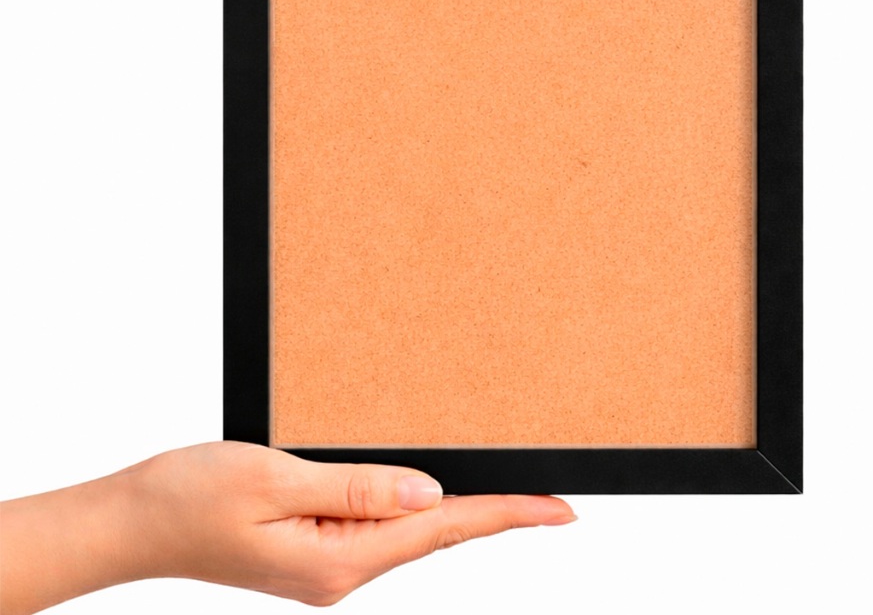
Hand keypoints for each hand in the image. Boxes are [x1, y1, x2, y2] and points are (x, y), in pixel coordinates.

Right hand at [0, 441, 575, 612]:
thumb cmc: (190, 496)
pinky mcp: (313, 551)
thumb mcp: (277, 479)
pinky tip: (431, 496)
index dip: (507, 516)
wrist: (133, 521)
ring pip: (410, 532)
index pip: (443, 530)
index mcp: (337, 560)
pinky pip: (379, 527)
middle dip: (496, 514)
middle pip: (436, 536)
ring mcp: (326, 566)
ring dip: (459, 511)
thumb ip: (358, 488)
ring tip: (509, 493)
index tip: (560, 509)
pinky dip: (417, 509)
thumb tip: (431, 493)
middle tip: (552, 498)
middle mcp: (339, 572)